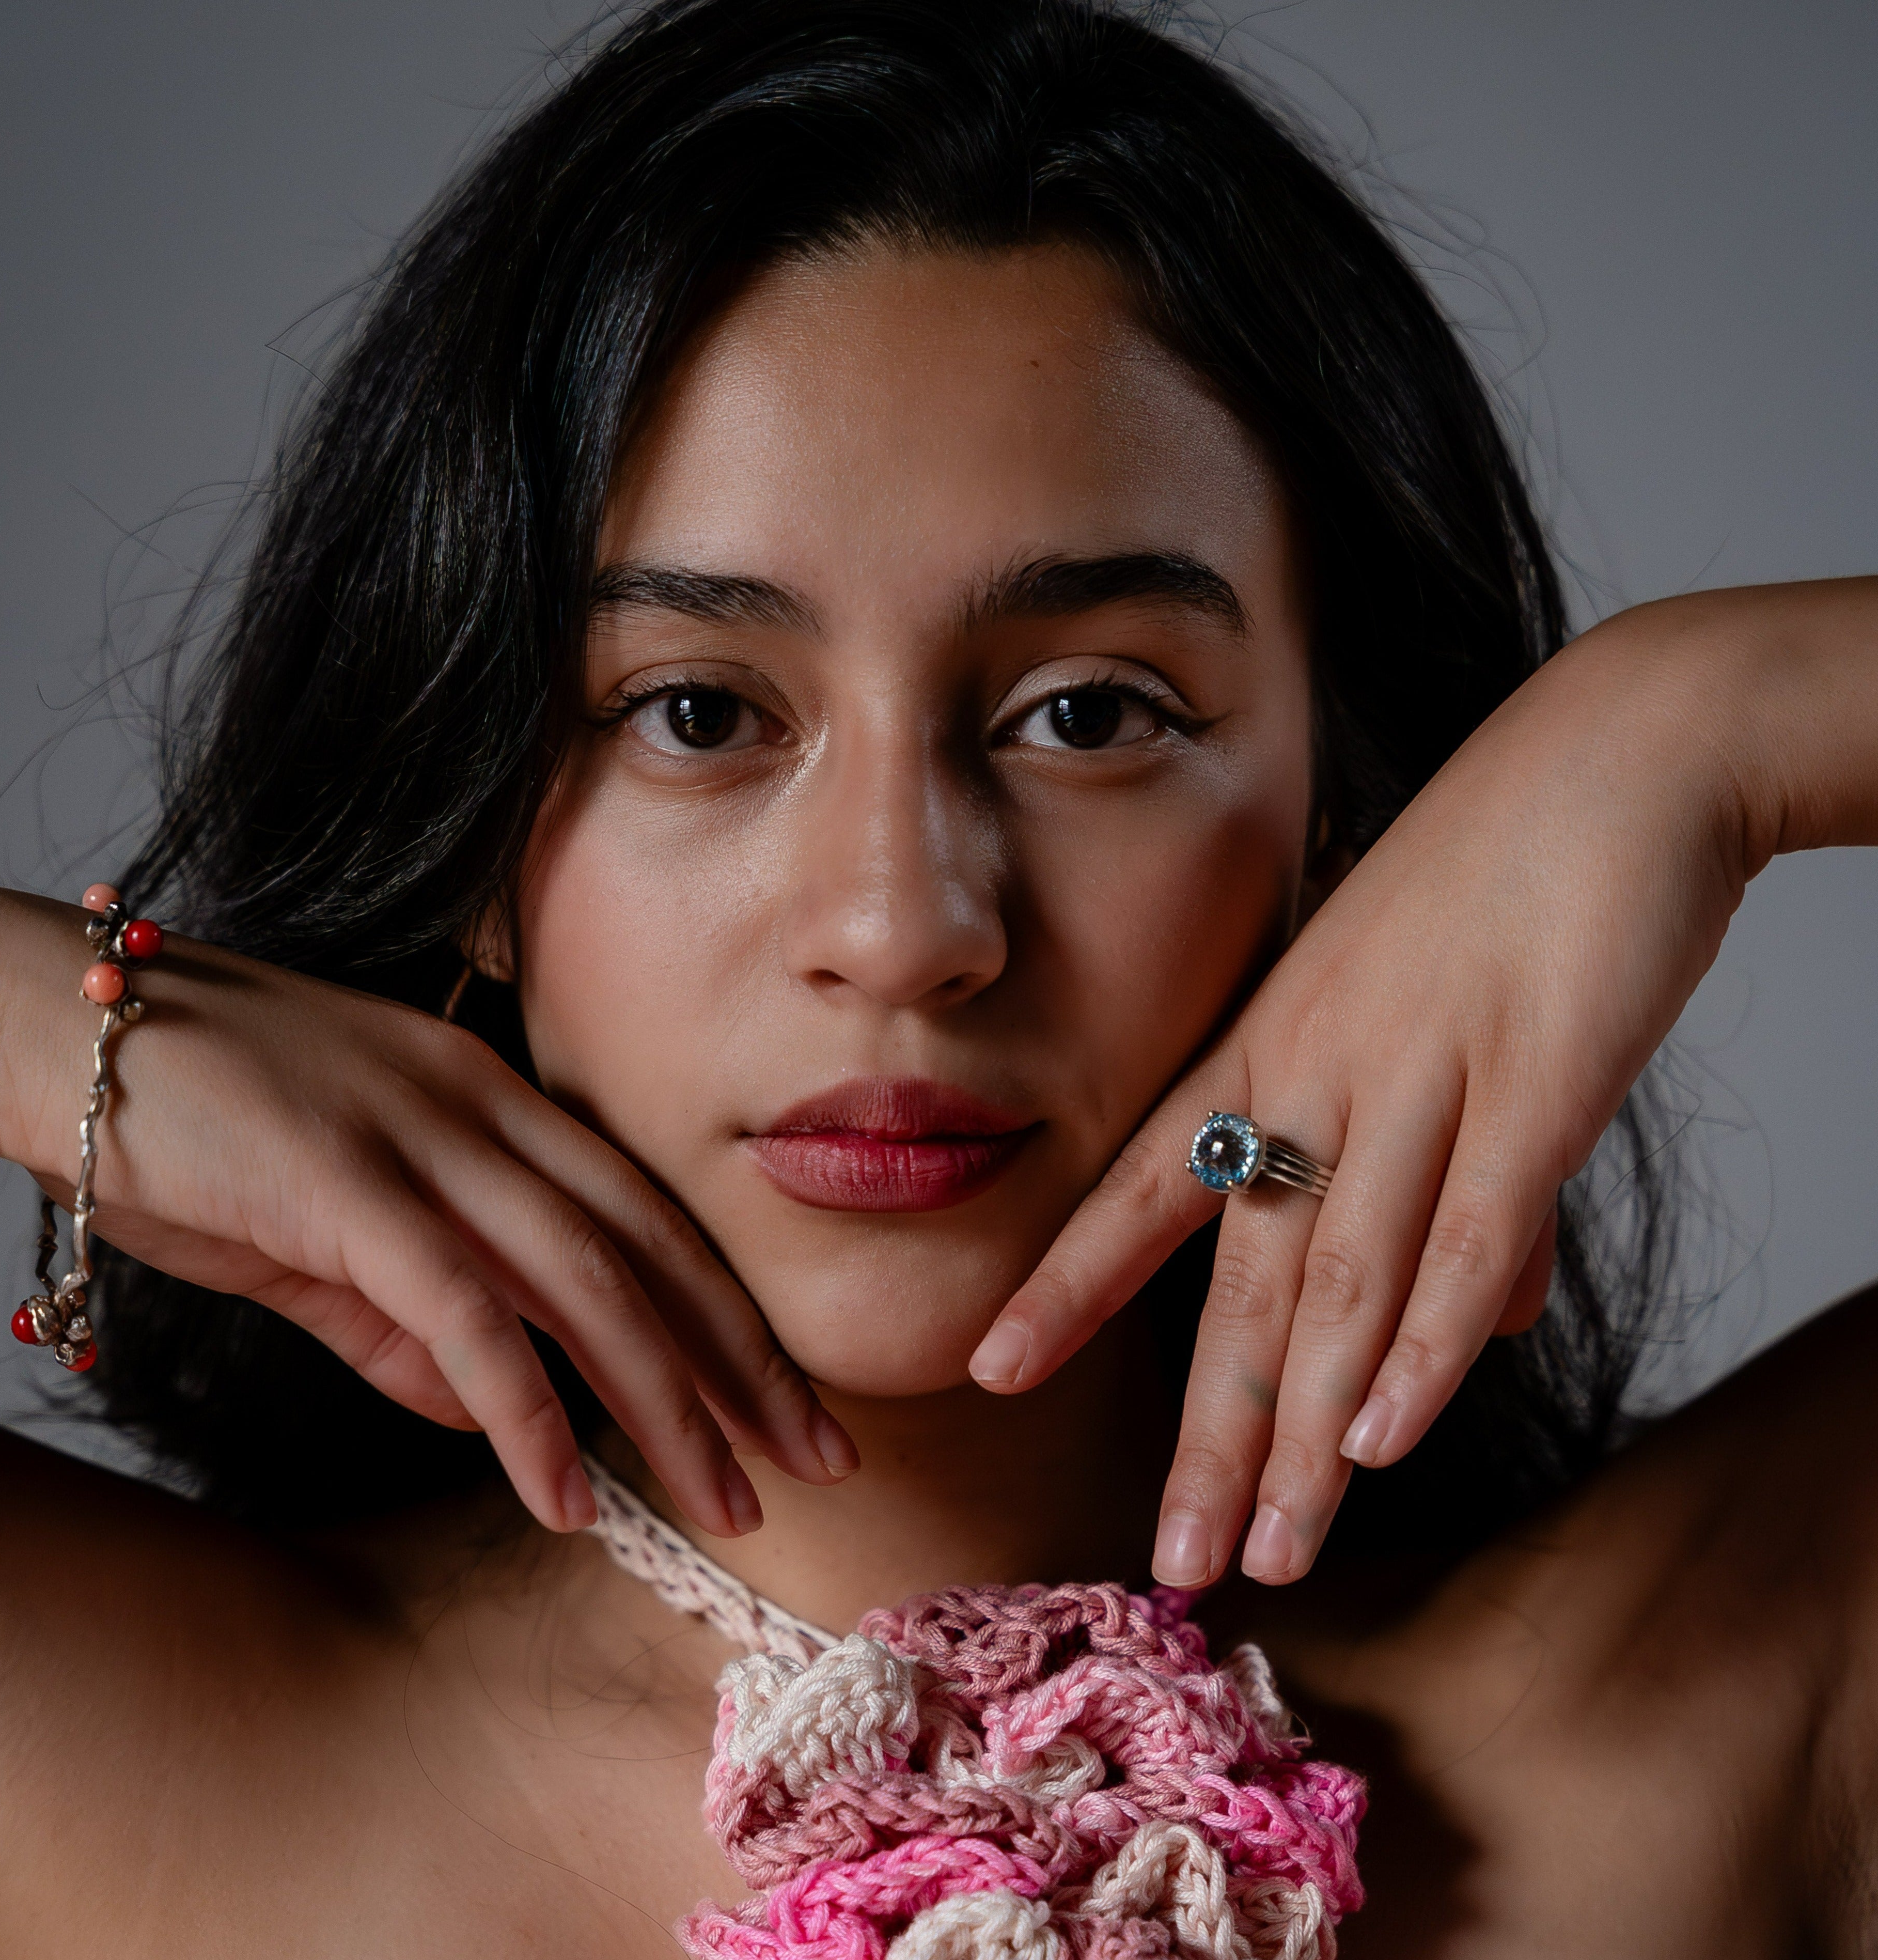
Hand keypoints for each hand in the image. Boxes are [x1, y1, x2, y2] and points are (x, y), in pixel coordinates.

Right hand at [0, 883, 855, 1536]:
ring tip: (730, 1500)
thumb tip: (480, 1415)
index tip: (792, 1403)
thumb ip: (403, 1322)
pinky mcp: (348, 1190)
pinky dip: (526, 1415)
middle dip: (745, 1367)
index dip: (732, 1315)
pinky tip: (568, 1496)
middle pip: (651, 1253)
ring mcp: (422, 1143)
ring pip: (587, 1286)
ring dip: (669, 1405)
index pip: (647, 1220)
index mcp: (492, 1104)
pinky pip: (466, 1316)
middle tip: (820, 1462)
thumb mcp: (323, 1229)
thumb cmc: (190, 1117)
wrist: (55, 1022)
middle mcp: (483, 1112)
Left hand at [967, 586, 1862, 1586]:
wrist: (1617, 752)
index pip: (1144, 1185)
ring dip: (1306, 1434)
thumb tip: (1483, 1324)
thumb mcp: (1429, 1018)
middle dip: (1208, 1433)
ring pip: (1342, 1283)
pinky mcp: (1537, 1077)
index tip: (992, 1366)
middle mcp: (1320, 1069)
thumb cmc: (1507, 883)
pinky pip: (1470, 1233)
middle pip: (1246, 1282)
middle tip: (1172, 1558)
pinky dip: (1427, 1341)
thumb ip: (1444, 1178)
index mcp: (1273, 1045)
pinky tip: (1386, 1438)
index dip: (1068, 1282)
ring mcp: (1422, 1073)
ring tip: (1273, 1550)